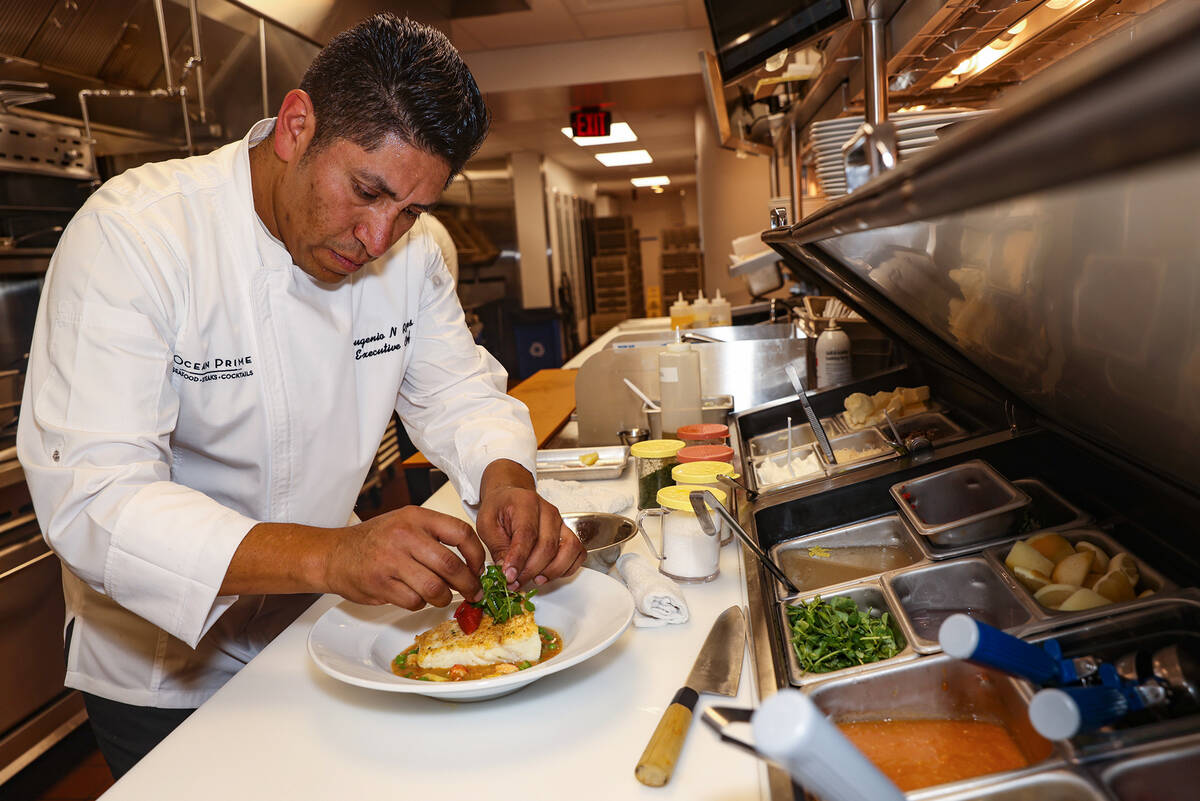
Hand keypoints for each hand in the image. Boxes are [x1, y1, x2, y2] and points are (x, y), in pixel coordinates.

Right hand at [325, 506, 485, 609]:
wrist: (334, 554)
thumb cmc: (375, 540)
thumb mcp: (406, 523)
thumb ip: (437, 537)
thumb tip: (472, 563)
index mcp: (416, 517)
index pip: (461, 533)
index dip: (477, 554)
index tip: (479, 568)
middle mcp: (404, 535)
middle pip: (451, 565)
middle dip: (468, 584)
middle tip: (473, 592)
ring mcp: (391, 560)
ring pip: (434, 588)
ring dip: (444, 598)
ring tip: (442, 597)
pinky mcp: (380, 583)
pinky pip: (414, 601)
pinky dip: (420, 603)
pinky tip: (414, 596)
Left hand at [476, 460, 585, 587]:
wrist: (510, 498)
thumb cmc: (499, 509)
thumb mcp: (486, 524)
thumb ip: (497, 547)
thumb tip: (508, 571)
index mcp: (526, 503)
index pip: (527, 534)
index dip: (519, 558)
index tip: (509, 576)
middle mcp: (548, 511)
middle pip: (548, 545)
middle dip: (531, 570)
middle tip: (515, 582)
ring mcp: (561, 522)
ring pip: (569, 550)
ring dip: (552, 571)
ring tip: (534, 580)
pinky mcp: (568, 533)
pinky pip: (577, 553)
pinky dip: (567, 568)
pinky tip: (548, 574)